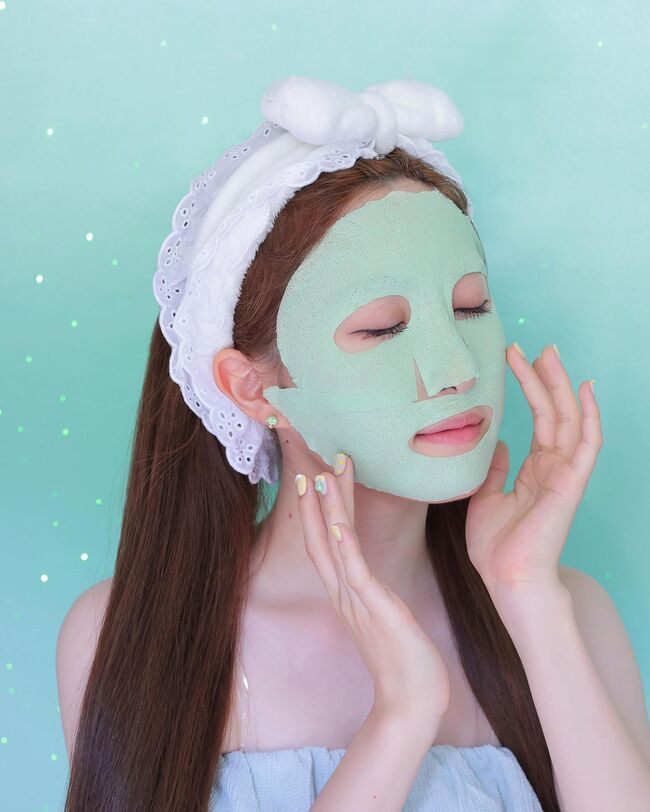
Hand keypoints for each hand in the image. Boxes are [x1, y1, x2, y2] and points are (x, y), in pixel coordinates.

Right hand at [295, 454, 450, 723]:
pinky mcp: (375, 609)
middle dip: (317, 501)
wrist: (411, 701)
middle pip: (321, 538)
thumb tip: (372, 577)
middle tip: (314, 464)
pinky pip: (355, 572)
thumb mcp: (384, 616)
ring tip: (322, 477)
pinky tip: (338, 523)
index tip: (316, 479)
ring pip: (334, 547)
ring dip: (326, 511)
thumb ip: (373, 593)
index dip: (317, 512)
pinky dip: (344, 545)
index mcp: (346, 593)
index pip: (324, 544)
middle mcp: (344, 594)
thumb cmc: (404, 659)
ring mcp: (356, 601)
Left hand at [466, 343, 601, 600]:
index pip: (539, 419)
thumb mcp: (485, 499)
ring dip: (559, 384)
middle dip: (544, 376)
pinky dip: (589, 414)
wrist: (507, 578)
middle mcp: (554, 467)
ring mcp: (565, 473)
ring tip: (547, 352)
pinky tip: (583, 387)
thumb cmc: (497, 547)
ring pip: (569, 418)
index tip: (514, 358)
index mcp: (536, 470)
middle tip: (532, 345)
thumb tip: (495, 445)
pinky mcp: (571, 482)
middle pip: (554, 411)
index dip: (529, 387)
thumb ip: (493, 470)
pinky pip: (587, 443)